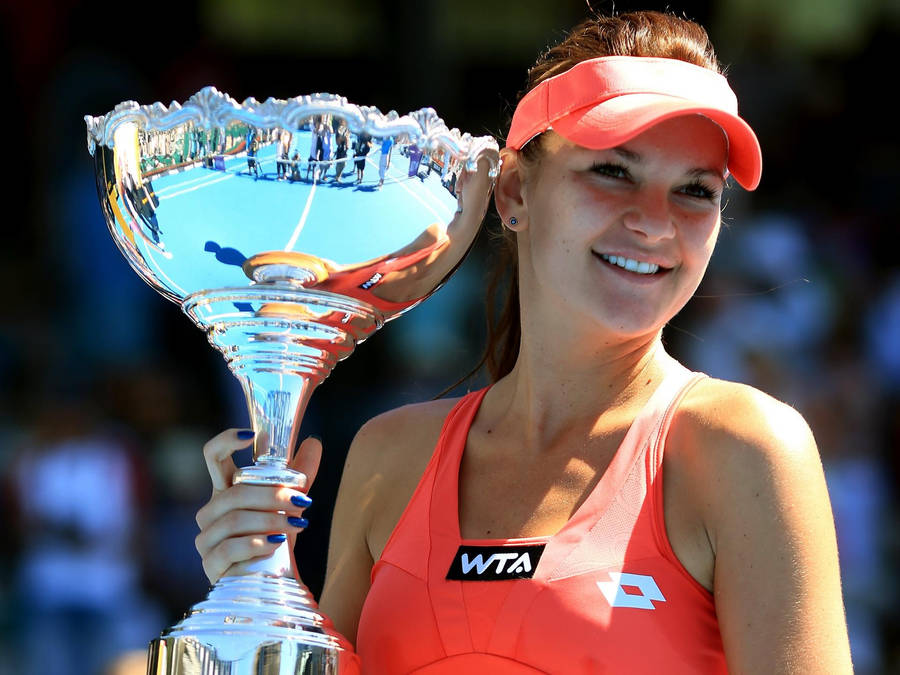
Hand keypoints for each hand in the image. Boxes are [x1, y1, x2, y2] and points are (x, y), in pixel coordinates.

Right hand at [194, 430, 321, 583]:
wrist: (274, 580)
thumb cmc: (277, 537)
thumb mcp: (290, 503)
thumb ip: (299, 474)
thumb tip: (312, 442)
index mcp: (225, 491)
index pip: (212, 456)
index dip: (226, 441)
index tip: (251, 434)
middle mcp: (210, 512)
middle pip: (233, 493)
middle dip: (271, 494)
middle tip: (302, 500)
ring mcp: (206, 539)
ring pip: (233, 521)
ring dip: (270, 520)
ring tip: (297, 524)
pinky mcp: (211, 565)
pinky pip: (229, 549)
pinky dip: (256, 544)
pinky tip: (275, 544)